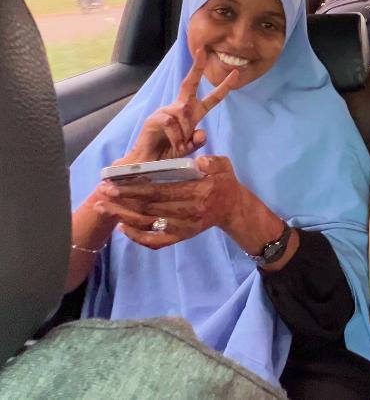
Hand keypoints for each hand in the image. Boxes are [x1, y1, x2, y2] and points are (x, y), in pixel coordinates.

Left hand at [96, 155, 249, 249]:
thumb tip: (198, 161)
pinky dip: (137, 237)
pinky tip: (122, 228)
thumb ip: (213, 163)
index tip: (115, 184)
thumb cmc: (224, 183)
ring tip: (103, 207)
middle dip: (122, 201)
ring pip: (147, 225)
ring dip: (123, 217)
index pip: (160, 192)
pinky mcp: (180, 237)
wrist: (232, 209)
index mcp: (198, 194)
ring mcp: (183, 228)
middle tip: (102, 193)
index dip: (135, 189)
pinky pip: (155, 241)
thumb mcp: (224, 166)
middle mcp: (188, 213)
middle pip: (148, 209)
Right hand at [118, 50, 237, 163]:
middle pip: (190, 84)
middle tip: (202, 52)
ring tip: (180, 147)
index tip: (235, 73)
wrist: (148, 164)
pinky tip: (174, 146)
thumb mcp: (189, 149)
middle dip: (197, 67)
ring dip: (186, 133)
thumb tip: (202, 132)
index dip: (224, 87)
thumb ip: (197, 142)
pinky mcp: (155, 118)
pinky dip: (177, 137)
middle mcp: (179, 108)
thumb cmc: (168, 153)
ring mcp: (166, 111)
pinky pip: (172, 123)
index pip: (211, 98)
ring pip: (184, 113)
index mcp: (192, 113)